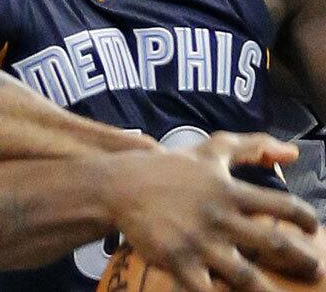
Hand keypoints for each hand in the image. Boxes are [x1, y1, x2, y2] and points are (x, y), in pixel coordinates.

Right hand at [103, 132, 320, 291]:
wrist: (119, 186)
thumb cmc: (168, 169)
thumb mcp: (209, 151)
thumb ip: (251, 146)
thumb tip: (292, 152)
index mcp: (229, 191)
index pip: (283, 205)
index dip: (306, 218)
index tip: (312, 229)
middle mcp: (219, 217)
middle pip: (274, 244)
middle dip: (301, 260)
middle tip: (315, 269)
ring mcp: (198, 242)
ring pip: (246, 275)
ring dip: (269, 291)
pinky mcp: (177, 261)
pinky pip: (206, 290)